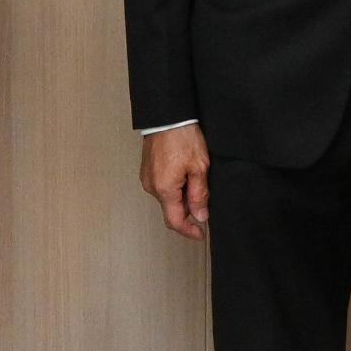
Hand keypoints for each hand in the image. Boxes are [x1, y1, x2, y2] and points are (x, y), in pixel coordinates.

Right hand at [140, 122, 211, 240]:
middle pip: (170, 210)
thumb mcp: (199, 167)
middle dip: (187, 213)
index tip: (200, 234)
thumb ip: (199, 195)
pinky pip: (161, 187)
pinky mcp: (147, 170)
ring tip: (196, 184)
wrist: (167, 116)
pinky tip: (185, 177)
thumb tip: (199, 216)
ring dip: (181, 199)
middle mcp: (152, 187)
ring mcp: (147, 178)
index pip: (175, 221)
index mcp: (164, 189)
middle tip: (204, 205)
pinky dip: (174, 189)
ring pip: (166, 198)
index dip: (188, 231)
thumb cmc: (183, 138)